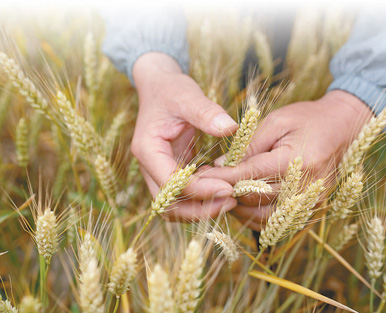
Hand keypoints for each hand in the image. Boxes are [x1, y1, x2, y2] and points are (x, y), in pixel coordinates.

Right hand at [131, 52, 237, 220]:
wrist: (159, 87)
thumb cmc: (171, 90)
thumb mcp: (188, 95)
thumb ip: (207, 111)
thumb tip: (231, 128)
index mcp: (148, 149)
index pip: (170, 183)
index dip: (199, 190)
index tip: (228, 188)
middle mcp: (149, 166)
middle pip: (169, 204)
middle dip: (199, 208)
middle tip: (232, 200)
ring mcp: (158, 171)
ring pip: (174, 206)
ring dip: (200, 208)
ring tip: (230, 200)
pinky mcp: (170, 171)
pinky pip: (183, 196)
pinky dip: (201, 199)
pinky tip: (223, 189)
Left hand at [201, 90, 372, 230]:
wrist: (342, 127)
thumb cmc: (306, 119)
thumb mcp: (275, 122)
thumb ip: (249, 146)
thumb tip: (221, 166)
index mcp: (296, 160)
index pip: (249, 175)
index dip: (220, 177)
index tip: (198, 176)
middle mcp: (304, 187)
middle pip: (254, 199)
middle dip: (225, 193)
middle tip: (204, 186)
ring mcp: (309, 202)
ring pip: (262, 218)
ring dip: (238, 209)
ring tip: (221, 194)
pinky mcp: (310, 209)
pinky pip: (276, 222)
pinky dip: (254, 216)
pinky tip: (242, 203)